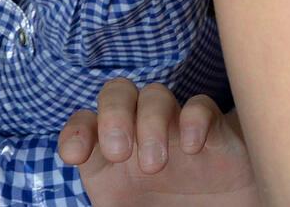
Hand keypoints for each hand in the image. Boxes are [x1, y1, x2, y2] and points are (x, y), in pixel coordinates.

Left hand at [60, 80, 258, 205]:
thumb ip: (107, 204)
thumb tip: (96, 204)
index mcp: (113, 154)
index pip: (85, 123)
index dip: (75, 132)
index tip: (74, 156)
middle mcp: (141, 132)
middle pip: (117, 93)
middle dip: (112, 113)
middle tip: (118, 152)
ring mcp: (176, 128)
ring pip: (156, 94)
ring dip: (150, 121)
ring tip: (153, 165)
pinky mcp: (214, 132)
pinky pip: (201, 106)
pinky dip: (194, 119)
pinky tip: (192, 147)